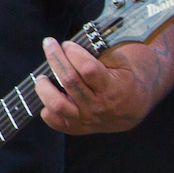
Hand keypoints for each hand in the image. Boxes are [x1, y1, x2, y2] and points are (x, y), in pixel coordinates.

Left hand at [34, 37, 162, 134]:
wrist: (131, 108)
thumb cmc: (122, 80)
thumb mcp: (121, 64)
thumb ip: (102, 54)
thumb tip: (75, 45)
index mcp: (111, 87)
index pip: (88, 69)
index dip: (75, 53)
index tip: (68, 44)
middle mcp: (98, 104)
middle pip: (70, 81)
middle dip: (55, 59)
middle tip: (49, 45)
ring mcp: (85, 118)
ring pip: (57, 104)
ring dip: (44, 87)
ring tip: (42, 77)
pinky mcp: (75, 128)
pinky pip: (54, 121)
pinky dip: (46, 108)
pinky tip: (49, 95)